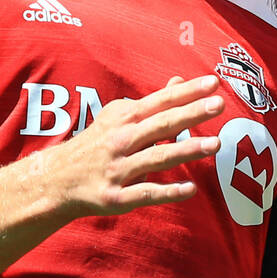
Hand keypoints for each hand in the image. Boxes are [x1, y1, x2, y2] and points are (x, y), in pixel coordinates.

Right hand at [50, 74, 223, 215]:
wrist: (57, 179)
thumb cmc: (98, 143)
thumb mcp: (120, 117)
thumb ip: (153, 103)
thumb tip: (180, 81)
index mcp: (124, 118)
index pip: (161, 101)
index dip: (188, 91)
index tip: (214, 83)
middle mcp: (121, 140)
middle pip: (161, 124)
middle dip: (191, 113)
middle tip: (219, 104)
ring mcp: (118, 169)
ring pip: (157, 158)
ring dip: (187, 150)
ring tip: (215, 143)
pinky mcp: (115, 197)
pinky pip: (146, 193)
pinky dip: (168, 192)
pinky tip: (191, 189)